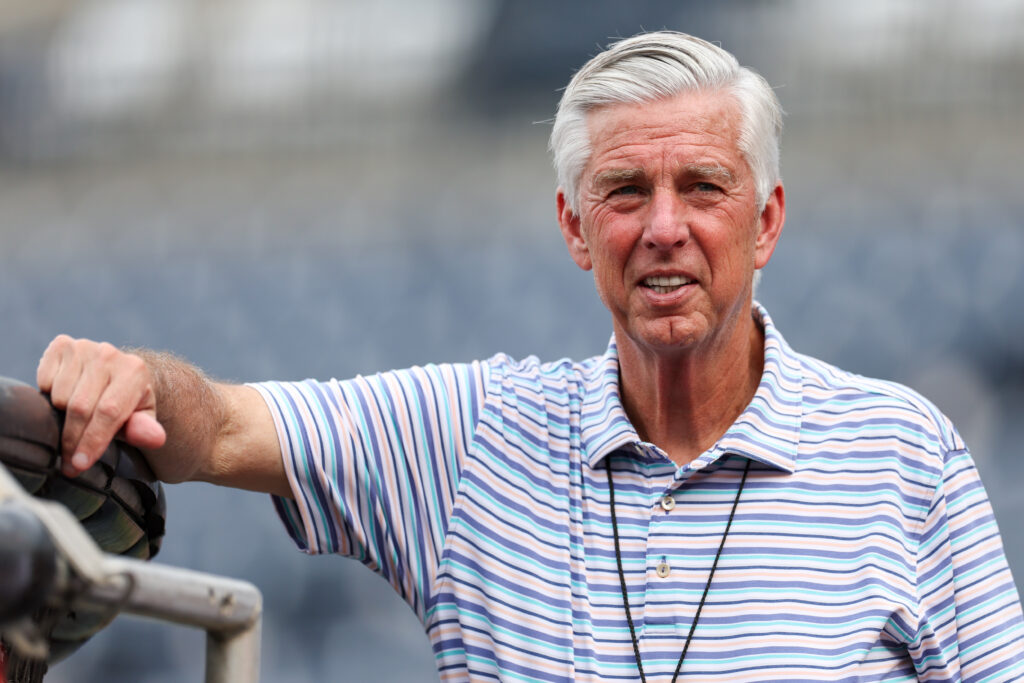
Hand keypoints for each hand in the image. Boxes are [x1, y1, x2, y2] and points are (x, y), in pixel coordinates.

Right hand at [37, 335, 166, 476]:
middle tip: (70, 463)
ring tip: (76, 419)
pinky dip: (49, 395)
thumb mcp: (142, 419)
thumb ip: (146, 430)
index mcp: (135, 372)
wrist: (118, 372)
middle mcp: (109, 355)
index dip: (92, 441)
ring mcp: (85, 347)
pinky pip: (44, 381)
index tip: (79, 465)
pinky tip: (66, 395)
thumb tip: (154, 439)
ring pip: (59, 396)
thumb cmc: (129, 403)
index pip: (108, 412)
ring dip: (60, 416)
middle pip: (80, 407)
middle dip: (72, 440)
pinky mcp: (62, 344)